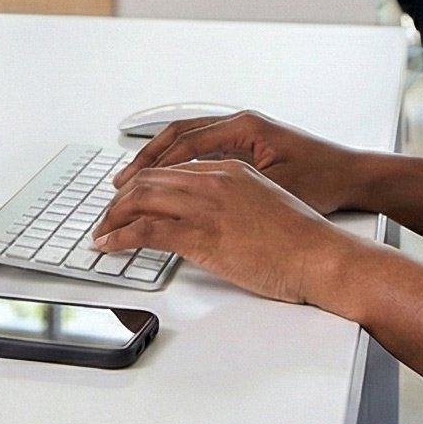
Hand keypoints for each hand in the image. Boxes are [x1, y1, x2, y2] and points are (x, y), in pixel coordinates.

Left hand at [93, 159, 364, 305]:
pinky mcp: (201, 234)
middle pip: (150, 178)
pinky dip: (119, 237)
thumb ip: (234, 202)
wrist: (321, 256)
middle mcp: (214, 180)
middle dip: (121, 198)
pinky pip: (145, 230)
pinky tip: (108, 245)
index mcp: (230, 169)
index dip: (143, 182)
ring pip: (141, 199)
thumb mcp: (265, 204)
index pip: (172, 167)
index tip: (128, 196)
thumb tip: (213, 217)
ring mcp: (206, 206)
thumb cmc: (302, 240)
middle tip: (106, 216)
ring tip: (101, 232)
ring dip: (113, 216)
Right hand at [115, 110, 370, 215]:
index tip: (130, 184)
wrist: (354, 177)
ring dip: (160, 162)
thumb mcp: (276, 186)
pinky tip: (167, 185)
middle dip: (147, 159)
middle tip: (121, 183)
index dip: (153, 164)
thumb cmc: (324, 180)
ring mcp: (243, 135)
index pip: (184, 140)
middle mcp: (240, 125)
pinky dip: (180, 166)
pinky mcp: (247, 150)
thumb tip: (191, 196)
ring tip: (135, 183)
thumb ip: (232, 188)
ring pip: (188, 142)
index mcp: (244, 127)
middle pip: (179, 135)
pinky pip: (202, 152)